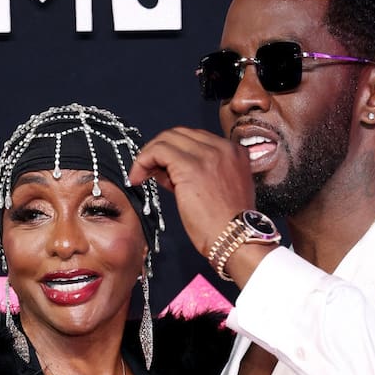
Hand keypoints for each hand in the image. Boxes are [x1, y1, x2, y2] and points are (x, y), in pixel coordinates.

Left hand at [128, 127, 255, 257]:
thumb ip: (199, 176)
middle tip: (147, 171)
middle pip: (180, 134)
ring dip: (148, 155)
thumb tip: (167, 171)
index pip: (196, 139)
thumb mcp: (220, 192)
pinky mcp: (190, 165)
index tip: (164, 172)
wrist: (237, 240)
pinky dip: (143, 161)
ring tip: (140, 176)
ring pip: (167, 139)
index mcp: (234, 152)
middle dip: (160, 150)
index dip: (175, 153)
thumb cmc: (228, 227)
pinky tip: (137, 178)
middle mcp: (223, 148)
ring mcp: (207, 154)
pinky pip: (158, 151)